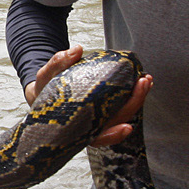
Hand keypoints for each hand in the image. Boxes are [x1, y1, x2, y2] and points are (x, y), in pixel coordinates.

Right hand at [23, 45, 150, 145]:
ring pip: (124, 113)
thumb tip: (77, 50)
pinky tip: (141, 81)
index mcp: (75, 128)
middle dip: (134, 103)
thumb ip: (58, 64)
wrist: (42, 93)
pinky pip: (122, 103)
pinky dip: (133, 93)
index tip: (127, 127)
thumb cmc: (44, 91)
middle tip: (143, 82)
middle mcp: (92, 125)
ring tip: (146, 79)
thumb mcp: (45, 78)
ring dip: (138, 97)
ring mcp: (101, 116)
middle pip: (118, 121)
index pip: (97, 138)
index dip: (113, 135)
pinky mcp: (106, 106)